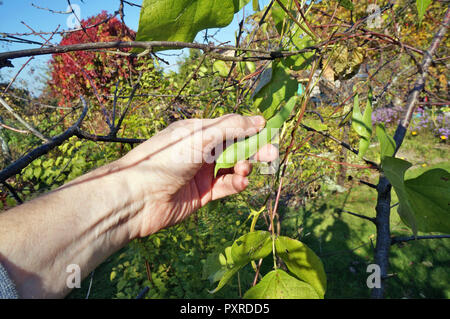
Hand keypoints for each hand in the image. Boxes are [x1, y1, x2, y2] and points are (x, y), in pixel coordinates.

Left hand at [117, 114, 278, 236]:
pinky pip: (226, 186)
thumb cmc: (165, 160)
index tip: (270, 130)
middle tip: (271, 155)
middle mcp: (201, 150)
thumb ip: (231, 128)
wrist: (138, 198)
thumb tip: (259, 120)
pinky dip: (236, 184)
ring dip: (244, 167)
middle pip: (235, 147)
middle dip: (254, 150)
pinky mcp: (203, 194)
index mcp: (197, 131)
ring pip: (233, 167)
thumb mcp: (200, 137)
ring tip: (246, 170)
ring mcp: (202, 173)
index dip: (250, 129)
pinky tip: (241, 182)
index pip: (230, 126)